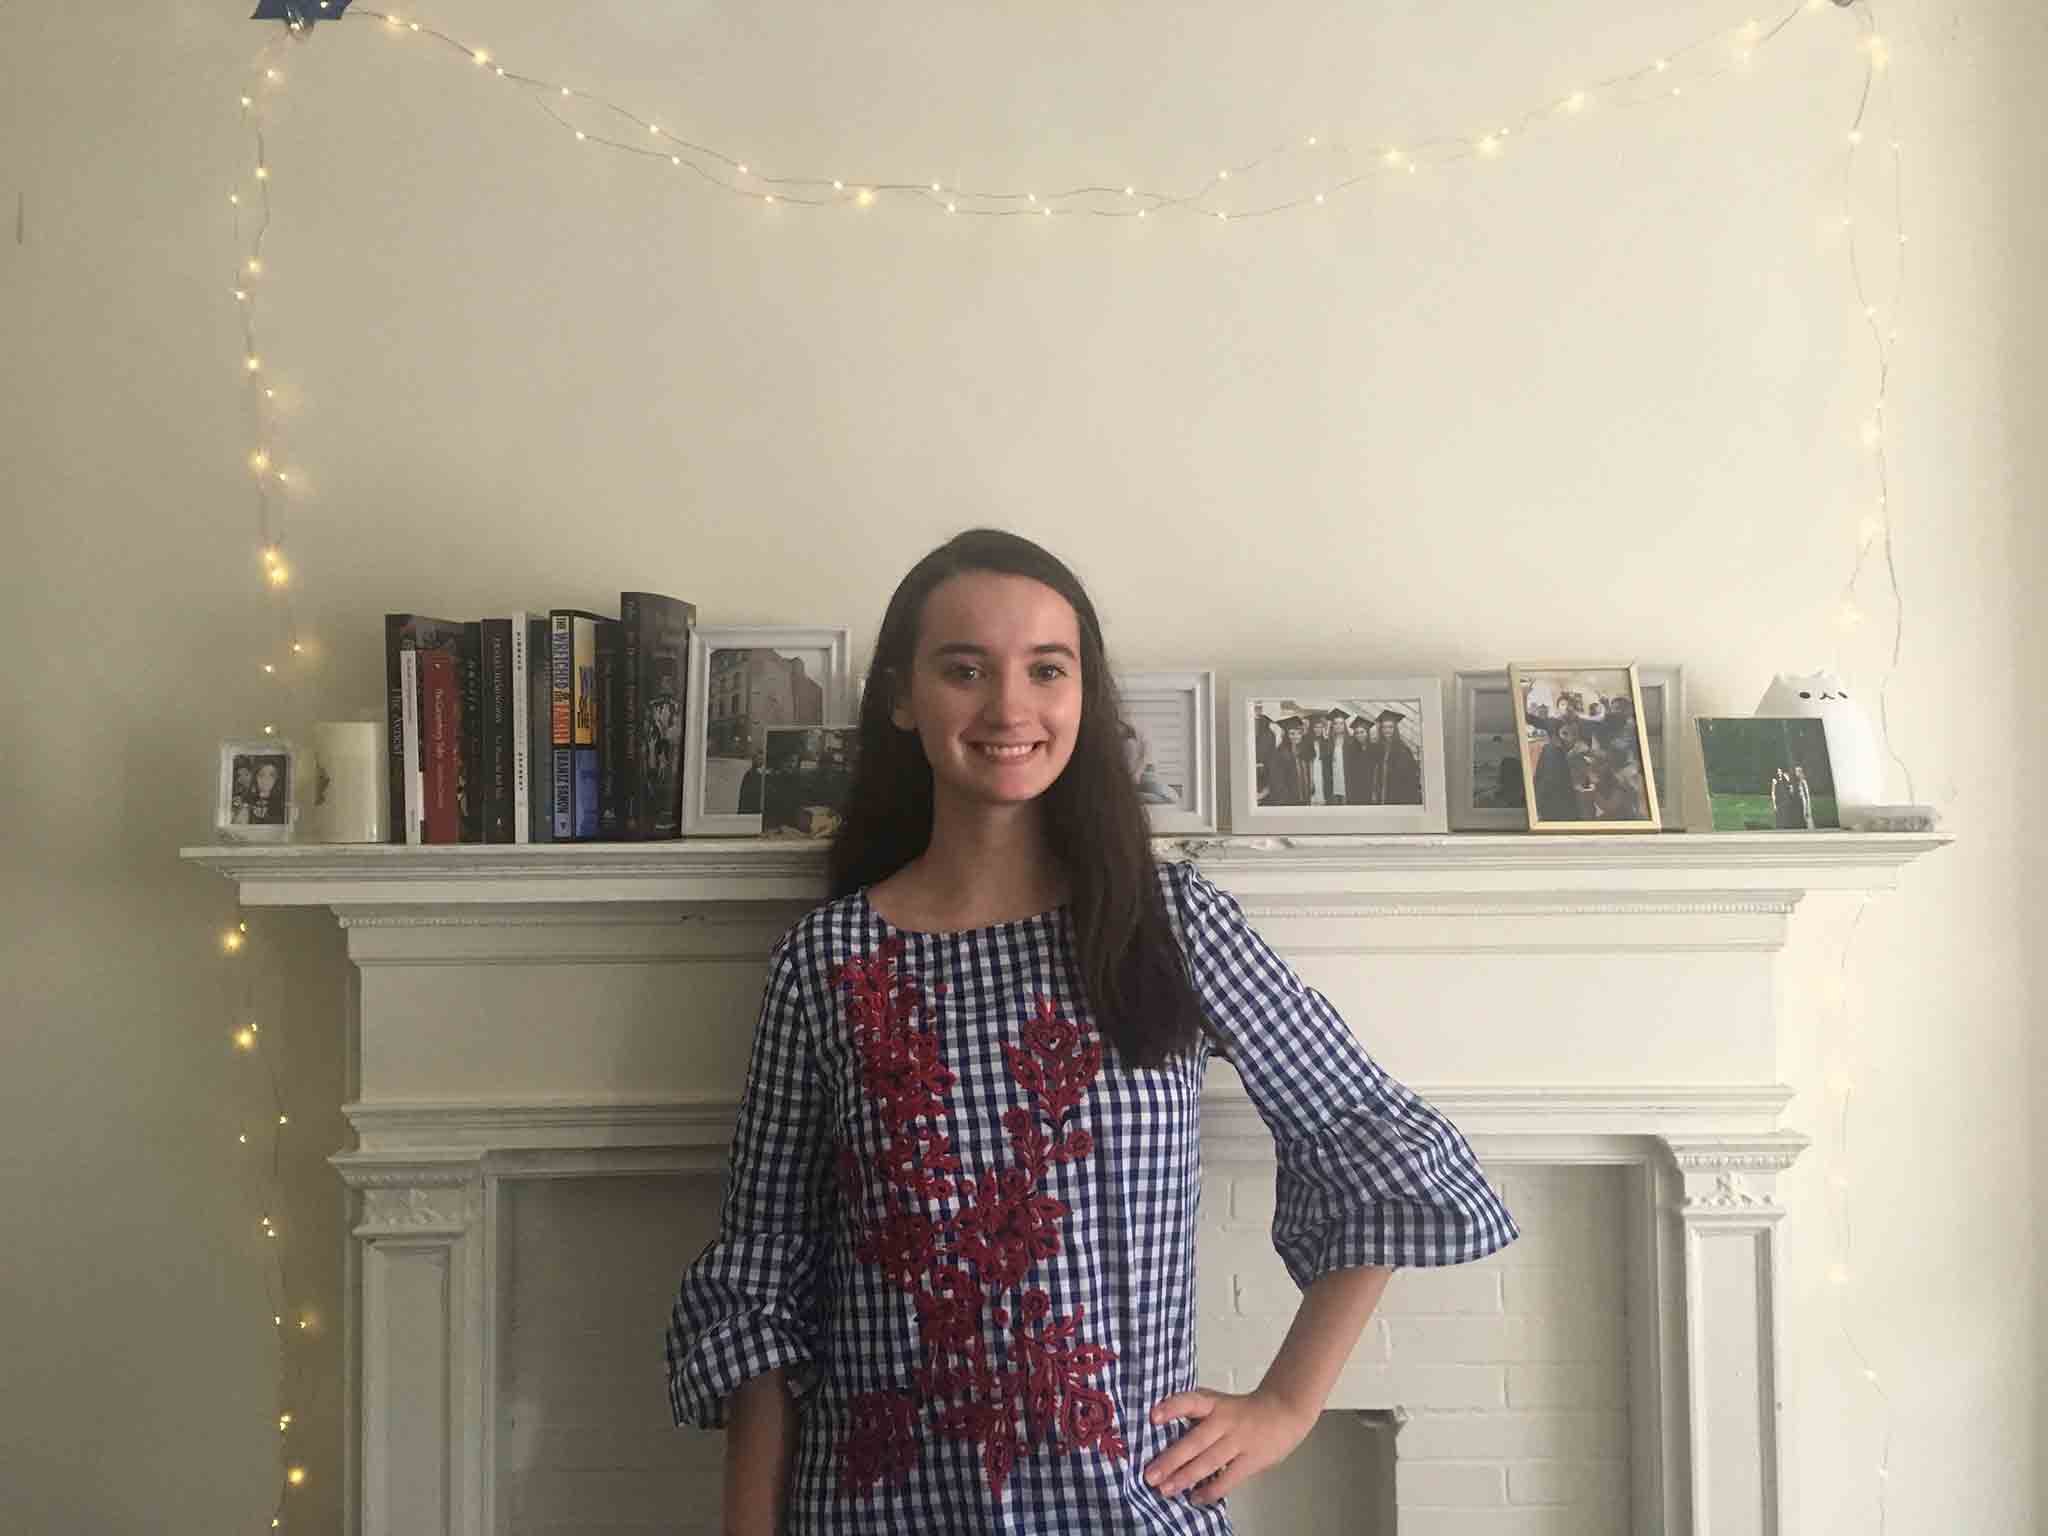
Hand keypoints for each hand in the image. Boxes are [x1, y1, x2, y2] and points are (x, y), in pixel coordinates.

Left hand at [1143, 1386, 1313, 1505]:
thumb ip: (1195, 1413)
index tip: (1153, 1417)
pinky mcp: (1252, 1460)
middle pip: (1195, 1441)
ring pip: (1208, 1462)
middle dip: (1170, 1460)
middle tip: (1150, 1475)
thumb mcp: (1217, 1402)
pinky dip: (1211, 1490)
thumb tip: (1162, 1430)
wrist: (1284, 1411)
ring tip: (1165, 1490)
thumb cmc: (1241, 1410)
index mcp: (1213, 1404)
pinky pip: (1229, 1479)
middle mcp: (1224, 1421)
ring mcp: (1238, 1441)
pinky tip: (1195, 1498)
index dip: (1171, 1408)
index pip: (1190, 1401)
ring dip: (1185, 1477)